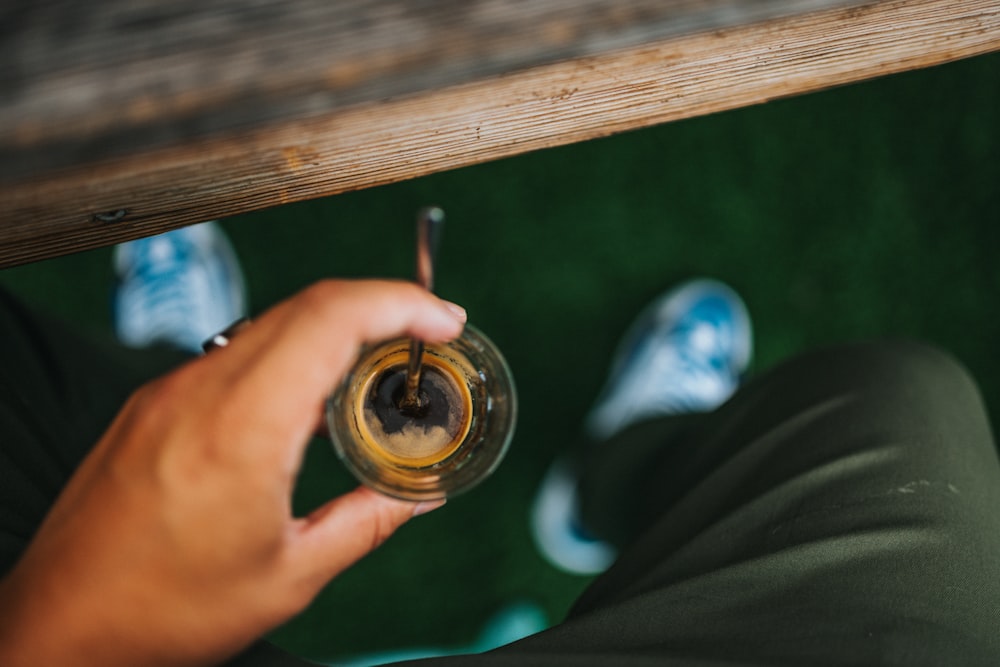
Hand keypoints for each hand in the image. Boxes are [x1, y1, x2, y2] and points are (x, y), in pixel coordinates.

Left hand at [0, 280, 466, 666]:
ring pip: (272, 324)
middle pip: (308, 305)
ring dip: (335, 330)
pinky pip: (237, 352)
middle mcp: (201, 390)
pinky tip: (312, 400)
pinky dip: (292, 355)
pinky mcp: (154, 404)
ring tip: (379, 369)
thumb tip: (418, 498)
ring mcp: (171, 391)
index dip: (400, 304)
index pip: (331, 317)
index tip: (443, 321)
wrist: (58, 629)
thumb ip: (365, 523)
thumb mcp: (288, 576)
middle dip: (381, 307)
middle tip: (428, 337)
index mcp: (242, 426)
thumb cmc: (161, 612)